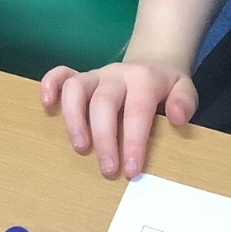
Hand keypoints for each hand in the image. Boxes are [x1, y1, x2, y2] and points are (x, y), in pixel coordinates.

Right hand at [39, 58, 197, 177]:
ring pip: (76, 88)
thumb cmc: (166, 86)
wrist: (153, 60)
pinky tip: (46, 106)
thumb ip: (184, 101)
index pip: (137, 110)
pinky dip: (49, 85)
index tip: (132, 170)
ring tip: (80, 147)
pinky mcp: (80, 76)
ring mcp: (95, 75)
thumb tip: (177, 118)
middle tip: (108, 170)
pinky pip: (60, 74)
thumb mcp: (185, 88)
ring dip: (74, 119)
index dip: (133, 141)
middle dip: (104, 138)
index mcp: (144, 79)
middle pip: (103, 102)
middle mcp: (116, 74)